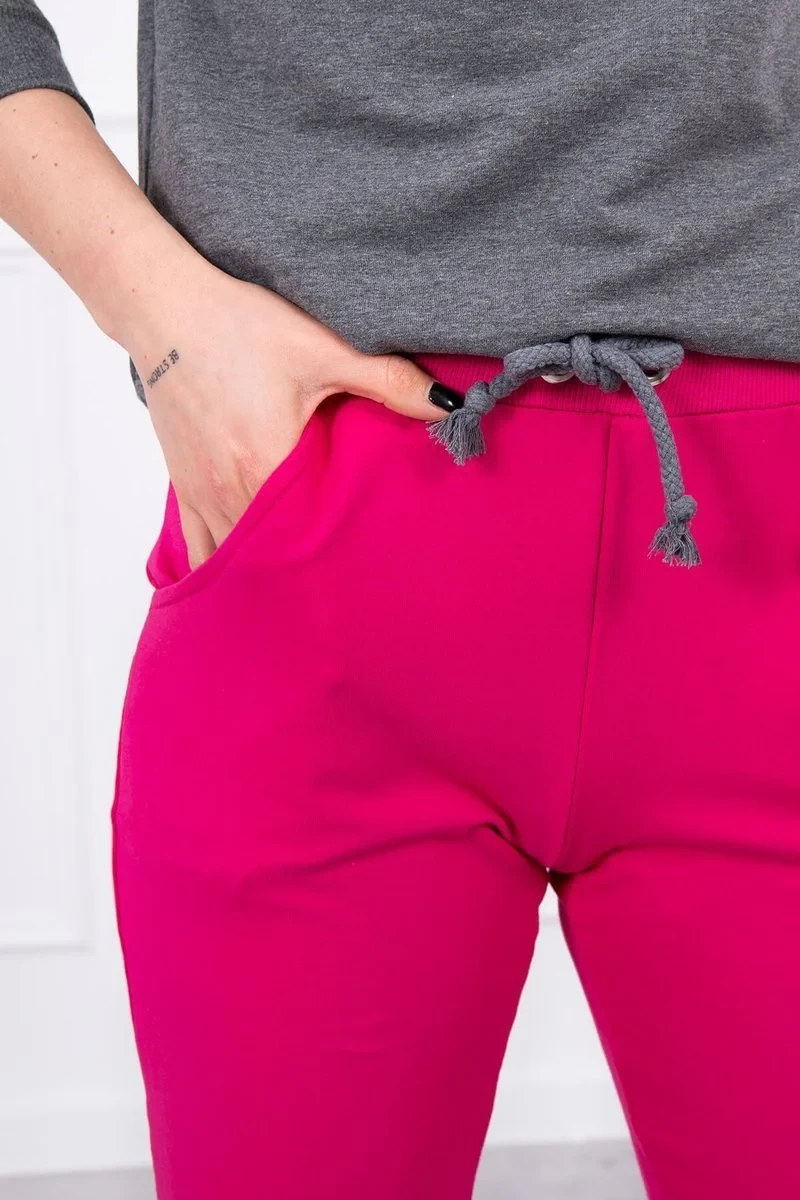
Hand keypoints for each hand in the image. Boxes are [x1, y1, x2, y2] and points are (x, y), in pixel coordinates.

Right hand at [126, 258, 460, 569]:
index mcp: (267, 464)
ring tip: (303, 575)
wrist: (166, 309)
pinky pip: (199, 549)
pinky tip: (249, 569)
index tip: (367, 558)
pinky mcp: (184, 487)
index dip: (339, 551)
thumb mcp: (323, 347)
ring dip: (267, 568)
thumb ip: (389, 380)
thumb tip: (451, 405)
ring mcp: (202, 494)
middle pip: (273, 554)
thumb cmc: (241, 326)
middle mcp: (230, 491)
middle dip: (307, 567)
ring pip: (236, 558)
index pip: (310, 535)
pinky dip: (224, 563)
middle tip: (344, 576)